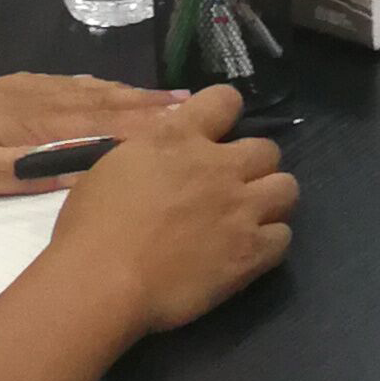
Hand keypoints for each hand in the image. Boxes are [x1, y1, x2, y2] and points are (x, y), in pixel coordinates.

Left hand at [0, 69, 187, 199]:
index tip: (194, 123)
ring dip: (129, 96)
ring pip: (87, 92)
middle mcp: (37, 100)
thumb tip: (92, 166)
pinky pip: (66, 87)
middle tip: (200, 107)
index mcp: (35, 122)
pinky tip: (100, 89)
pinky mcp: (4, 93)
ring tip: (167, 99)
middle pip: (104, 102)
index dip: (149, 125)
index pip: (104, 122)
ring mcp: (20, 93)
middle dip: (151, 107)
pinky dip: (95, 88)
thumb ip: (31, 169)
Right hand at [46, 87, 298, 335]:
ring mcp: (241, 209)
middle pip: (267, 149)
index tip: (217, 131)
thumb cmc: (92, 225)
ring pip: (287, 188)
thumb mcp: (117, 165)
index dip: (225, 113)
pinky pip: (283, 237)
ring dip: (270, 198)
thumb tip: (168, 155)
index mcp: (180, 137)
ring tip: (249, 216)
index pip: (226, 99)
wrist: (103, 281)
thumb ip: (152, 151)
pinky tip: (248, 251)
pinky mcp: (251, 252)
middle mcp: (220, 166)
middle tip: (231, 186)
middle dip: (253, 164)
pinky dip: (270, 241)